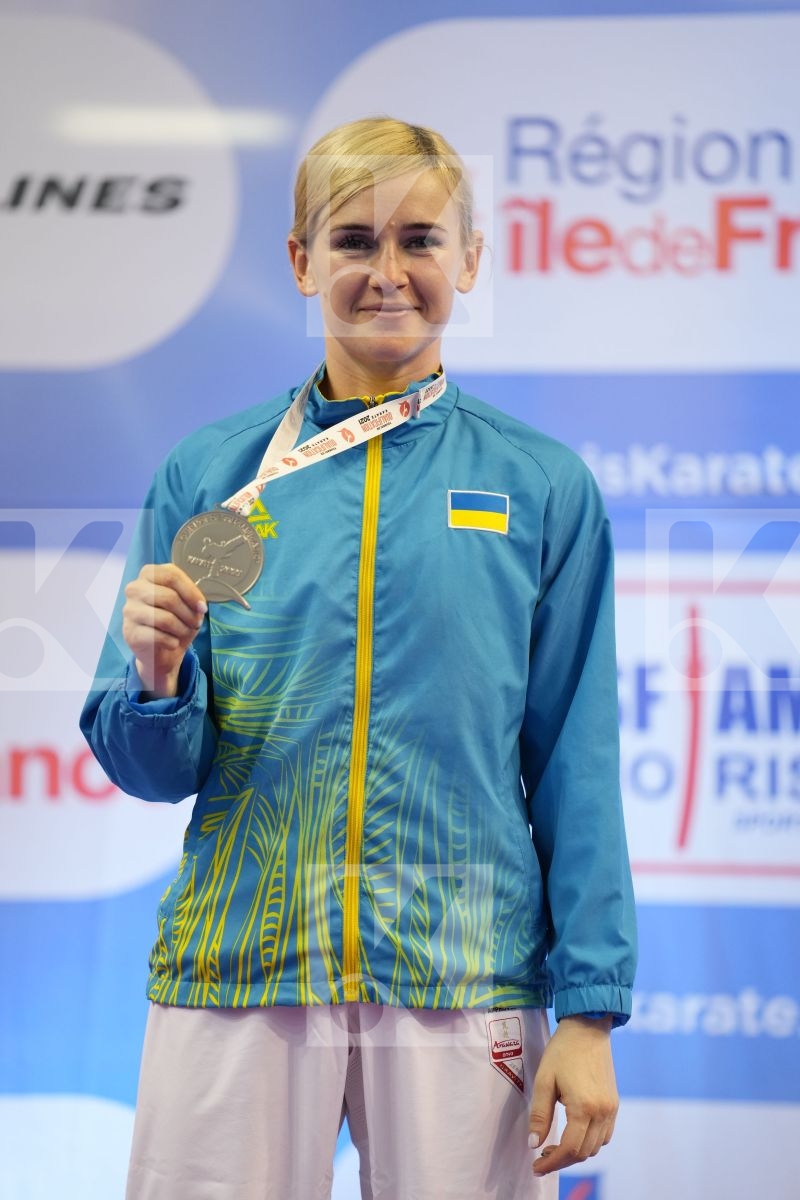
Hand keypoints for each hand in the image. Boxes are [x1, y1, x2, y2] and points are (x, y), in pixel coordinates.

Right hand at [123, 563, 206, 697]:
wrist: (162, 651)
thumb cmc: (176, 621)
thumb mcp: (188, 604)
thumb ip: (193, 598)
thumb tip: (199, 606)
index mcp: (149, 574)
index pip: (171, 576)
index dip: (191, 593)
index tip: (202, 608)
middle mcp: (135, 588)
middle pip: (169, 597)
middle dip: (188, 614)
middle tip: (195, 624)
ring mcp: (129, 610)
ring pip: (164, 618)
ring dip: (182, 629)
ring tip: (184, 632)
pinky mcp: (130, 632)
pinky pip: (157, 636)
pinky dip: (172, 642)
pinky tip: (173, 643)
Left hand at [528, 1015, 617, 1176]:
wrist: (588, 1028)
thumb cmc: (562, 1051)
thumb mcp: (544, 1080)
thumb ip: (539, 1114)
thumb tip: (534, 1144)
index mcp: (584, 1108)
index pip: (569, 1149)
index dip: (551, 1163)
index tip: (536, 1167)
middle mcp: (602, 1112)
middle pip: (583, 1152)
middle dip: (562, 1160)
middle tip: (542, 1156)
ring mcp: (611, 1109)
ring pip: (596, 1147)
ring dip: (576, 1152)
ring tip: (555, 1146)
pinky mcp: (614, 1103)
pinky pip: (604, 1135)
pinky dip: (589, 1141)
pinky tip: (574, 1132)